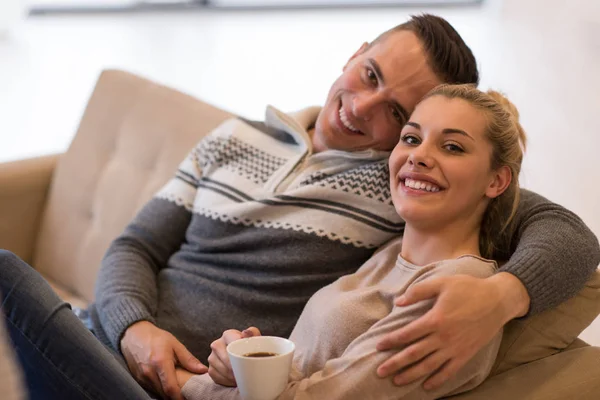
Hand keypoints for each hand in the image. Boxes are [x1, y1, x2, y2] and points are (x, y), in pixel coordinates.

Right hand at [120, 321, 207, 399]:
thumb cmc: (156, 338)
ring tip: (178, 389)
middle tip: (187, 394)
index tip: (189, 398)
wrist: (133, 334)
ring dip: (168, 394)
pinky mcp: (138, 379)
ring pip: (158, 392)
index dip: (180, 397)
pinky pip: (152, 389)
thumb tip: (203, 370)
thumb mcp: (175, 344)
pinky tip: (167, 384)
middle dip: (176, 396)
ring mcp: (142, 377)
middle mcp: (149, 373)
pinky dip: (160, 389)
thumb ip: (189, 359)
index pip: (171, 388)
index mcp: (160, 363)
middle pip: (164, 394)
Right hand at [208, 327, 261, 386]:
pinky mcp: (211, 370)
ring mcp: (212, 358)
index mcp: (228, 335)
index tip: (247, 358)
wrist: (242, 355)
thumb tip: (245, 333)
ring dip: (233, 376)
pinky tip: (235, 380)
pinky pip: (218, 378)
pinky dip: (228, 381)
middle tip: (247, 373)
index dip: (240, 351)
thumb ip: (253, 333)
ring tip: (243, 377)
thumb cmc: (249, 347)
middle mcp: (217, 345)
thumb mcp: (254, 338)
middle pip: (226, 358)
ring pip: (223, 370)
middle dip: (237, 367)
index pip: (232, 341)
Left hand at [376, 273, 528, 389]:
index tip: (378, 346)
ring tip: (396, 381)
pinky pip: (449, 371)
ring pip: (429, 366)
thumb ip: (418, 291)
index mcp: (435, 319)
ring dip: (411, 375)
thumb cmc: (468, 288)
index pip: (407, 334)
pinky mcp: (466, 354)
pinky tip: (427, 386)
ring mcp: (455, 348)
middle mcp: (443, 337)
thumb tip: (398, 302)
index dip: (391, 341)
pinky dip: (438, 380)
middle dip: (395, 363)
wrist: (498, 300)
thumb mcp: (442, 283)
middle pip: (414, 354)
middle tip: (380, 371)